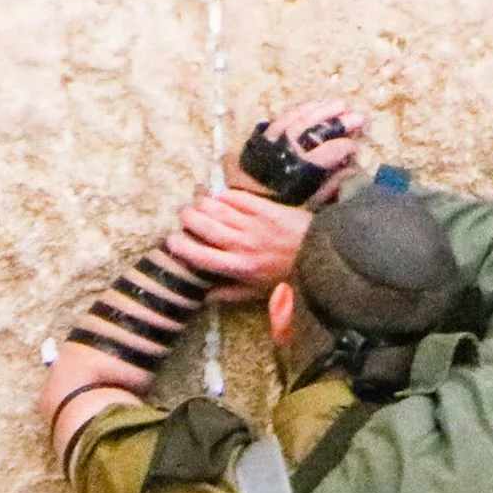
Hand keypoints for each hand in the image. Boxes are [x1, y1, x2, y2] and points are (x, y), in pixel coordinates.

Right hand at [169, 189, 314, 302]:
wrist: (319, 253)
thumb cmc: (286, 277)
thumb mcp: (257, 293)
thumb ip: (229, 293)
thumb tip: (203, 297)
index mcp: (238, 267)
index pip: (199, 255)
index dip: (180, 246)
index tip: (172, 241)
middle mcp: (242, 244)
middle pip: (202, 224)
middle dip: (187, 218)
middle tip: (185, 218)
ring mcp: (253, 222)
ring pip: (215, 207)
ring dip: (201, 204)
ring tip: (198, 207)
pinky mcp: (264, 206)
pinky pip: (235, 196)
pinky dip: (222, 195)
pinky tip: (219, 198)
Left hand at [224, 94, 364, 204]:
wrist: (243, 207)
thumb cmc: (278, 209)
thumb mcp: (306, 206)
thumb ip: (328, 188)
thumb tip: (350, 171)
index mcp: (300, 170)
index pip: (329, 151)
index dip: (345, 146)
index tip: (356, 146)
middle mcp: (287, 151)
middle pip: (315, 129)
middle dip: (337, 121)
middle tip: (357, 116)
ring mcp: (274, 141)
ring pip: (300, 118)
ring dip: (322, 109)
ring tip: (340, 104)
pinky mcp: (263, 137)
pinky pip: (283, 117)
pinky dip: (301, 109)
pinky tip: (313, 105)